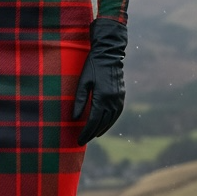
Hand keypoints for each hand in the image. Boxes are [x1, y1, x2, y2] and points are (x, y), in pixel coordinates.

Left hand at [72, 17, 127, 144]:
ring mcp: (119, 99)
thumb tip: (74, 119)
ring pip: (110, 120)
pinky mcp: (121, 96)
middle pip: (102, 123)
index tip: (79, 140)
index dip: (86, 132)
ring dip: (101, 129)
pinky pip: (116, 114)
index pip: (93, 121)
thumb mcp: (82, 83)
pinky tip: (103, 125)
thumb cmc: (92, 67)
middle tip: (83, 141)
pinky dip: (109, 122)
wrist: (109, 54)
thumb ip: (79, 101)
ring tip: (92, 135)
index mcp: (102, 97)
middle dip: (92, 133)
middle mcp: (112, 100)